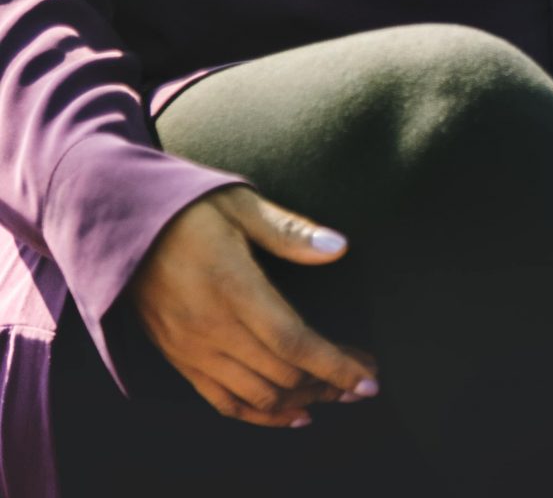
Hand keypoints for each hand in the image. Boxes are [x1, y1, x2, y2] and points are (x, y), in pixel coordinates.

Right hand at [127, 186, 377, 427]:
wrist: (115, 226)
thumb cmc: (185, 210)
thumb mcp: (239, 204)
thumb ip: (290, 231)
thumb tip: (339, 246)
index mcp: (234, 289)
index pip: (295, 342)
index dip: (336, 366)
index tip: (370, 379)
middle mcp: (212, 328)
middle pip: (282, 374)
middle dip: (329, 383)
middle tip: (363, 379)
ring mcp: (191, 348)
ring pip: (256, 395)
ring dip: (301, 400)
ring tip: (336, 395)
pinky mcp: (178, 358)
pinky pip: (222, 401)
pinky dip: (260, 414)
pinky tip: (292, 414)